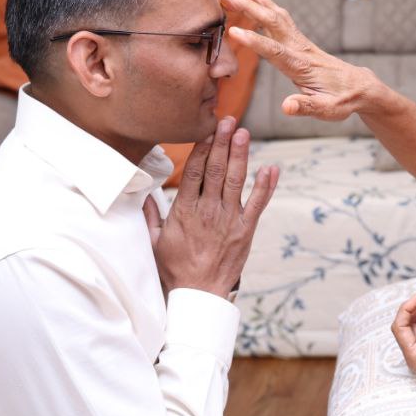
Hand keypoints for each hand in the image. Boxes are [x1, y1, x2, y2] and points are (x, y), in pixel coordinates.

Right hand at [144, 116, 278, 298]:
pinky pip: (258, 204)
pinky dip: (266, 186)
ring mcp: (229, 220)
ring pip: (236, 181)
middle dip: (223, 143)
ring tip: (245, 133)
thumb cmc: (174, 270)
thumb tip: (143, 193)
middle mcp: (208, 211)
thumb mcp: (154, 241)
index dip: (203, 148)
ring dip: (241, 155)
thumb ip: (150, 214)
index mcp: (185, 210)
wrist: (198, 295)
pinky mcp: (246, 231)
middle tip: (229, 121)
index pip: (195, 172)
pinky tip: (272, 168)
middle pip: (216, 170)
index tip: (208, 130)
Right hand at [223, 0, 381, 121]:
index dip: (254, 42)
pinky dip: (267, 6)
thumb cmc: (343, 100)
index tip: (234, 31)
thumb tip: (286, 107)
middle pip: (272, 23)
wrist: (361, 87)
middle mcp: (300, 49)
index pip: (275, 51)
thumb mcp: (327, 110)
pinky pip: (282, 19)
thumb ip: (305, 107)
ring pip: (276, 17)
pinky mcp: (300, 43)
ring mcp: (301, 43)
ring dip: (254, 3)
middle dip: (247, 9)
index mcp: (302, 66)